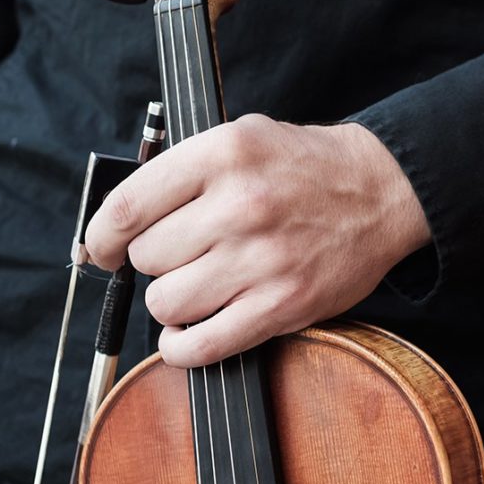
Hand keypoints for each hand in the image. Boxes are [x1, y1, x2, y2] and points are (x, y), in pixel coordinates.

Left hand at [84, 115, 430, 367]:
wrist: (381, 192)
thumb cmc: (304, 168)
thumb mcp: (241, 136)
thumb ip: (180, 172)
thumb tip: (117, 224)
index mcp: (222, 156)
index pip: (128, 207)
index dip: (101, 237)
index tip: (101, 250)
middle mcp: (239, 207)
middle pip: (147, 258)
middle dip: (153, 262)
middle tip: (178, 258)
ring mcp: (260, 260)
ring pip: (166, 302)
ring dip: (169, 302)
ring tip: (193, 288)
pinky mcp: (280, 306)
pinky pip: (202, 344)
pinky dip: (181, 347)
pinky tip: (185, 334)